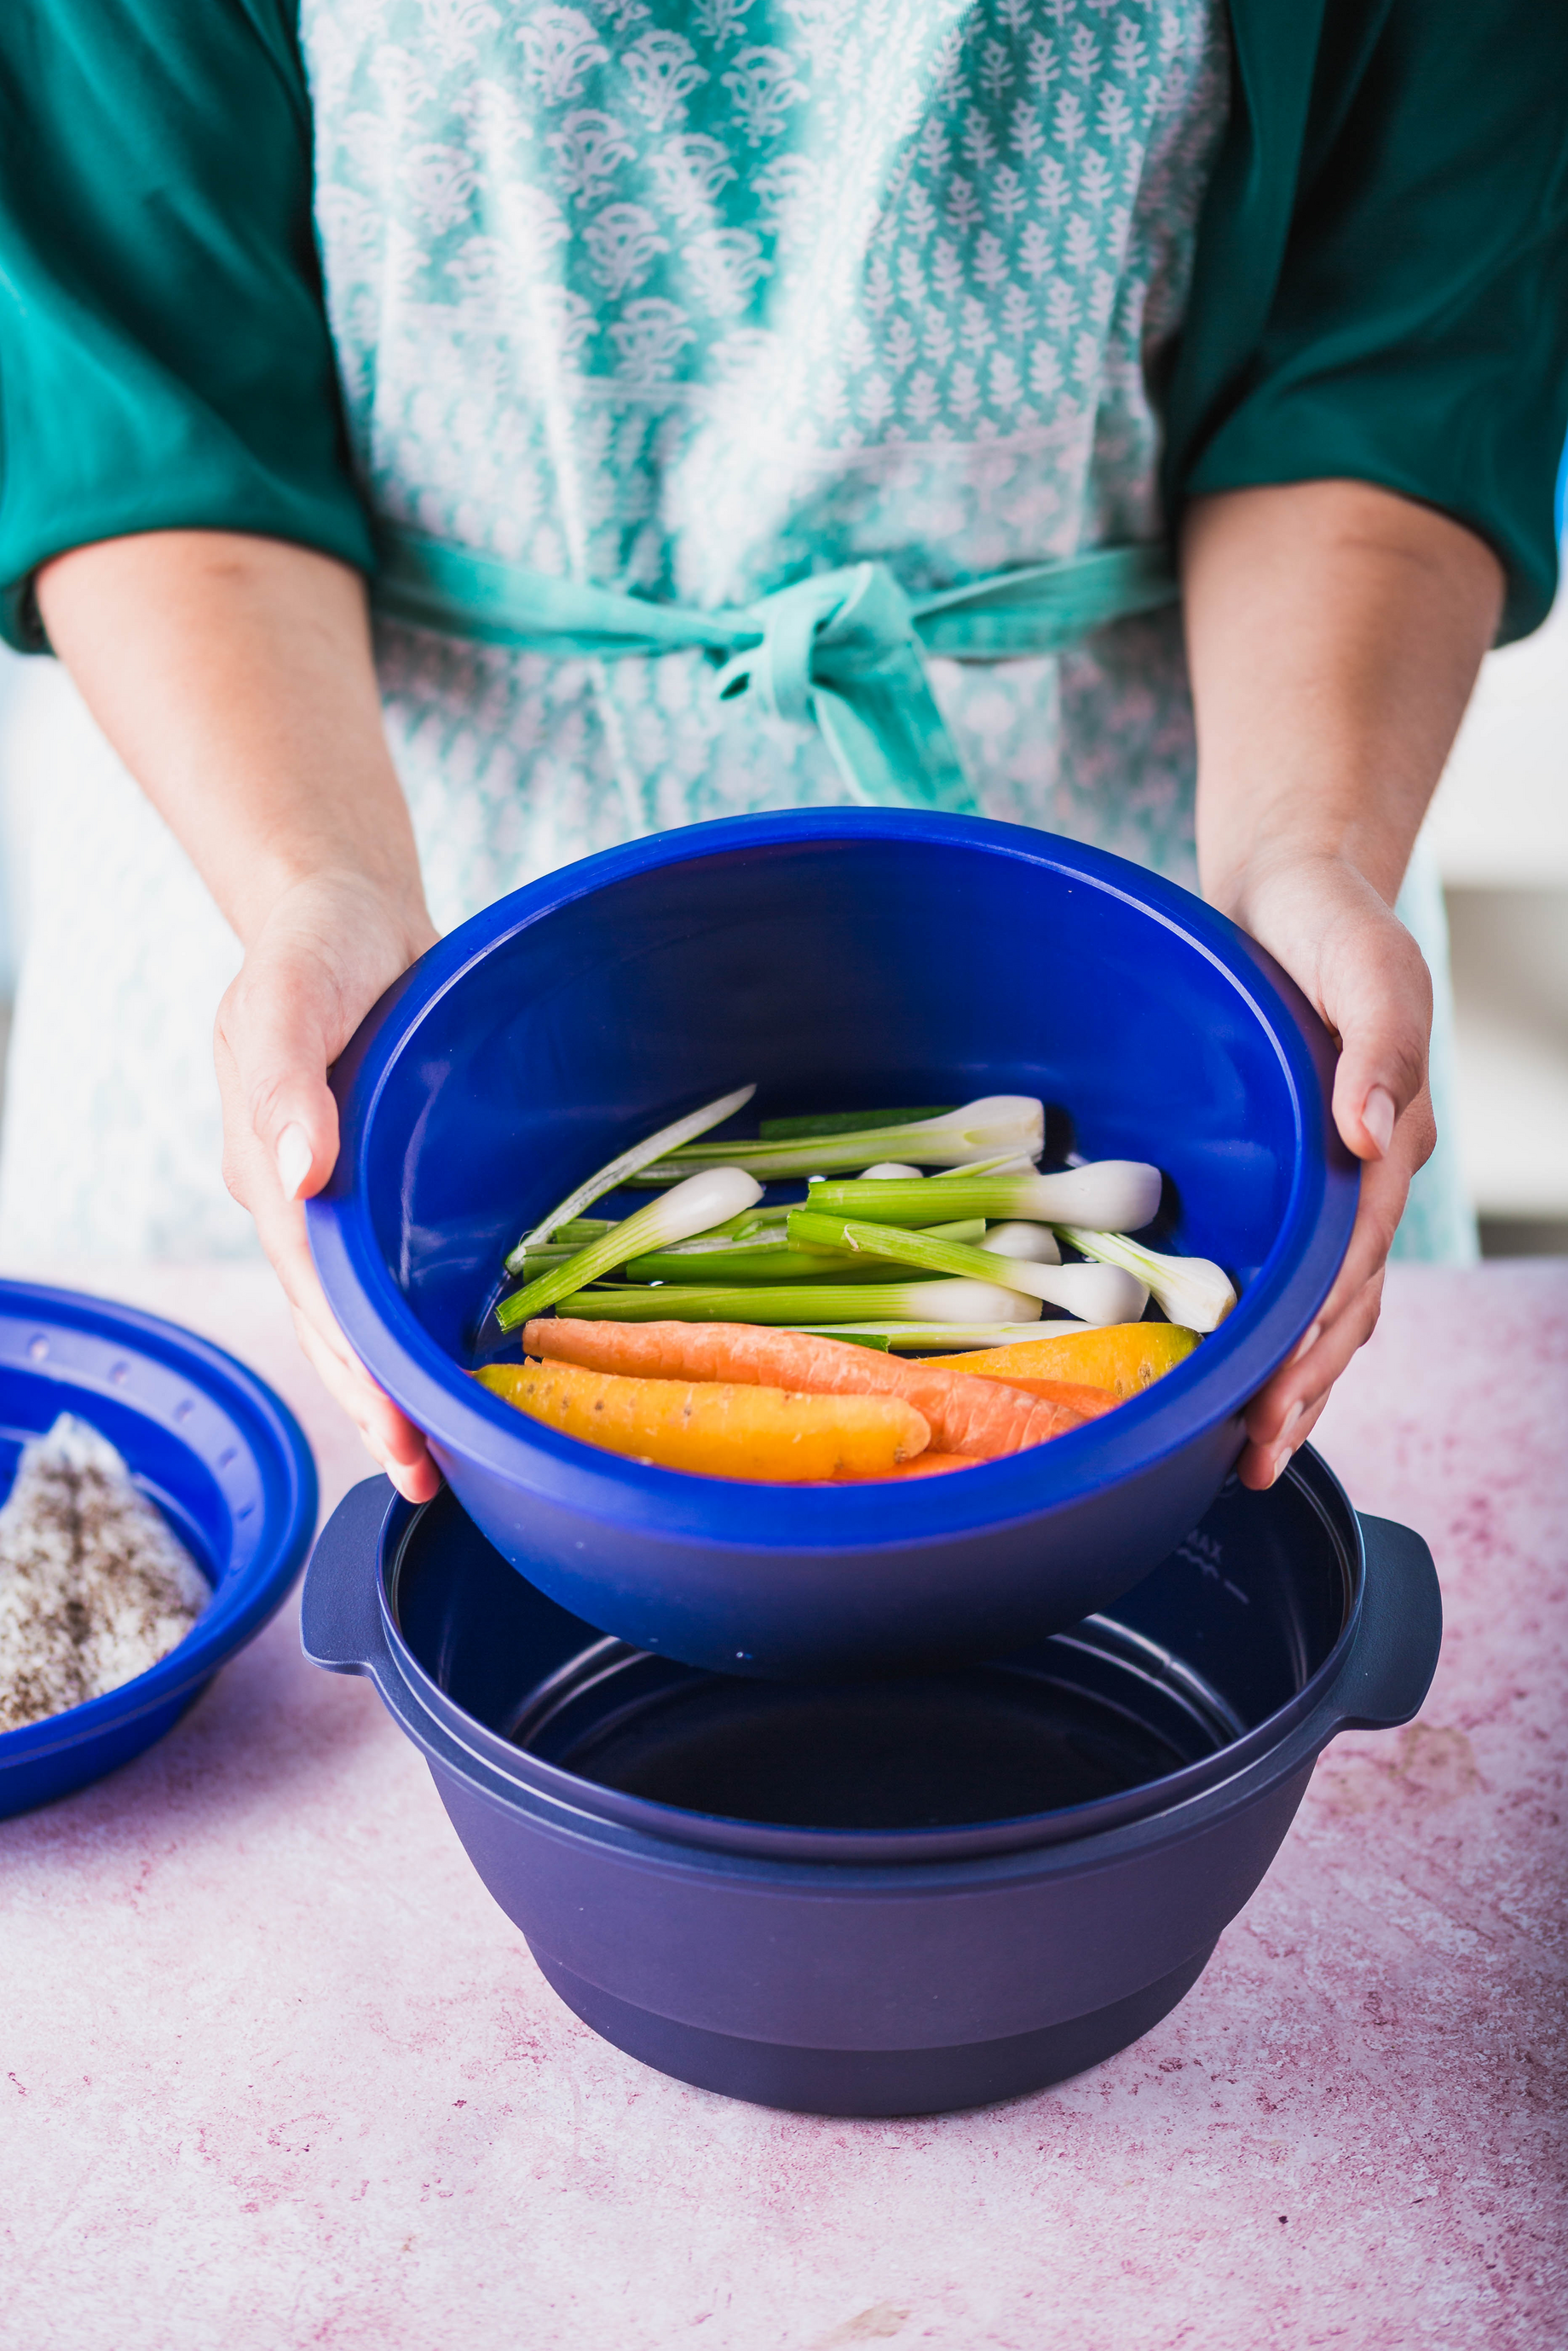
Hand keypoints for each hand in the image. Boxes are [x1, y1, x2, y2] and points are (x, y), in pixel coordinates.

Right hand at [215, 870, 443, 1500]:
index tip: (391, 1417)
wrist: (347, 914)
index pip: (312, 1281)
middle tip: (419, 1473)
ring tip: (431, 1464)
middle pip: (329, 1320)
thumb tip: (297, 1172)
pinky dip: (413, 1332)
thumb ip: (285, 1078)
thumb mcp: (290, 993)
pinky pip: (392, 1274)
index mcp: (271, 1167)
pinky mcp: (383, 1187)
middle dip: (370, 1402)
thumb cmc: (314, 947)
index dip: (351, 1353)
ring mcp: (342, 1198)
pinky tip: (451, 1375)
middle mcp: (302, 1198)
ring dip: (389, 1388)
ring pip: (358, 1314)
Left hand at [1219, 850, 1435, 1489]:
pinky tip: (1237, 1378)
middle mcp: (1366, 1174)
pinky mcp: (1290, 1178)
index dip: (1318, 1332)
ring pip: (1322, 1305)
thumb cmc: (1328, 920)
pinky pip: (1290, 1271)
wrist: (1292, 890)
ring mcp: (1330, 1183)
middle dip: (1303, 1388)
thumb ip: (1380, 1045)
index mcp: (1390, 1136)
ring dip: (1292, 1382)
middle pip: (1343, 1305)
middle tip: (1254, 1459)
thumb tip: (1379, 1137)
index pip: (1354, 1257)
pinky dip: (1271, 1334)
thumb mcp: (1365, 964)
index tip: (1278, 1395)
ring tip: (1249, 1455)